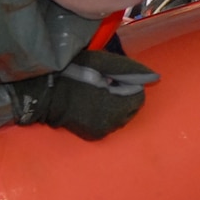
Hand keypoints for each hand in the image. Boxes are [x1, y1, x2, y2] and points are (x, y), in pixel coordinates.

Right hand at [15, 49, 160, 140]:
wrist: (44, 94)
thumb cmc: (74, 73)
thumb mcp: (103, 63)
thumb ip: (130, 70)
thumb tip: (155, 77)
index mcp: (118, 104)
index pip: (138, 96)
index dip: (128, 85)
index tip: (112, 78)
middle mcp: (113, 122)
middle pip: (131, 108)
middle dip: (122, 96)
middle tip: (102, 85)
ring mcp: (102, 131)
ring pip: (120, 117)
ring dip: (114, 105)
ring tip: (94, 93)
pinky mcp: (93, 135)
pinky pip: (108, 124)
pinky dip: (103, 115)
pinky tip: (89, 105)